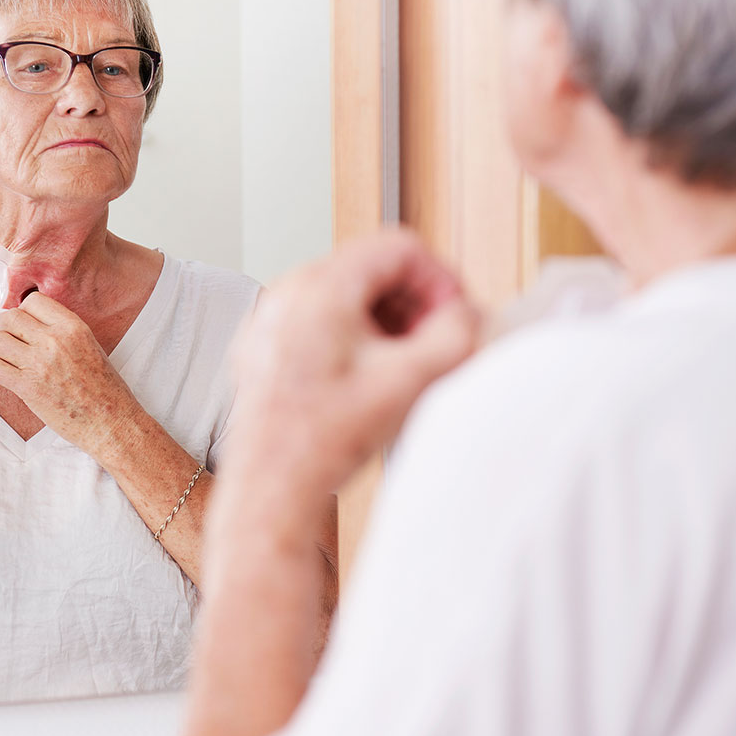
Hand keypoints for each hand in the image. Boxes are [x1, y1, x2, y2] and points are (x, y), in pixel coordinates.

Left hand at [0, 292, 141, 456]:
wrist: (111, 421)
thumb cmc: (104, 388)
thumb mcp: (90, 345)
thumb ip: (62, 331)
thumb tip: (32, 325)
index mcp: (72, 327)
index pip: (32, 301)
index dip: (23, 311)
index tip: (24, 323)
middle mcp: (54, 340)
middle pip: (9, 318)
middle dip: (3, 327)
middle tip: (7, 338)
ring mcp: (39, 363)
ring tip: (9, 359)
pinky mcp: (27, 387)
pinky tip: (6, 374)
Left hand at [224, 228, 482, 495]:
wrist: (271, 487)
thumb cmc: (326, 440)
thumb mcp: (411, 382)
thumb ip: (457, 336)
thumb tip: (470, 313)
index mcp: (321, 287)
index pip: (400, 247)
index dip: (441, 280)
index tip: (454, 318)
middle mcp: (288, 291)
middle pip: (372, 268)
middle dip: (414, 304)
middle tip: (432, 347)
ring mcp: (271, 317)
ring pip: (346, 294)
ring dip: (386, 323)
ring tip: (400, 369)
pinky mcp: (265, 345)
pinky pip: (319, 320)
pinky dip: (352, 339)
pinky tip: (365, 383)